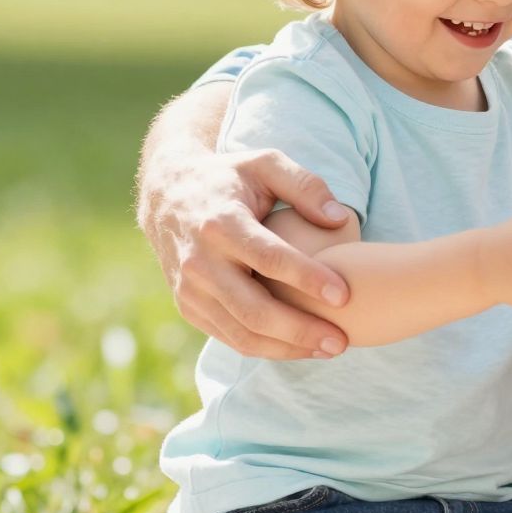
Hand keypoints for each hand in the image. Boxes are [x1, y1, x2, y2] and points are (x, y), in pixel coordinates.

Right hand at [142, 147, 352, 358]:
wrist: (167, 194)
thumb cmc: (230, 178)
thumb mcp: (265, 164)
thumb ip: (306, 185)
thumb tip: (339, 218)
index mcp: (220, 223)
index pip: (269, 259)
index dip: (308, 279)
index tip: (345, 295)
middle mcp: (199, 261)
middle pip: (254, 309)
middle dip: (301, 330)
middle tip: (341, 341)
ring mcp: (190, 289)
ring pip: (242, 333)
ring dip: (288, 348)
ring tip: (330, 348)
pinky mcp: (188, 306)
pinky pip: (230, 338)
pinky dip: (267, 348)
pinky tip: (301, 346)